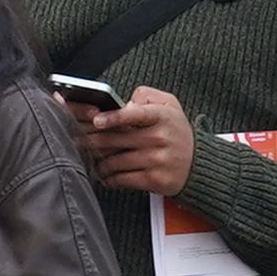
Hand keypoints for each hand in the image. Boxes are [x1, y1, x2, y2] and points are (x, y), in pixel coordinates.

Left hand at [78, 86, 195, 196]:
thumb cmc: (177, 132)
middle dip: (93, 141)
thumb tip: (125, 103)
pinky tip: (105, 176)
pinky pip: (124, 179)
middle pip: (117, 139)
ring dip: (99, 162)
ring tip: (91, 160)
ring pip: (117, 161)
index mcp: (162, 116)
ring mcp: (157, 160)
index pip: (135, 114)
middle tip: (78, 141)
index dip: (114, 117)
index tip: (96, 120)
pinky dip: (110, 178)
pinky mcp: (154, 180)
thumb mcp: (170, 105)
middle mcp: (160, 138)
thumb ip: (147, 95)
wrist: (198, 165)